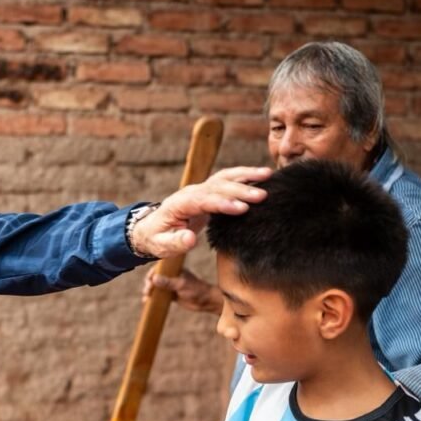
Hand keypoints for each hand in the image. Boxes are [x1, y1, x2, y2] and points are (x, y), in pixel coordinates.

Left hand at [130, 166, 270, 258]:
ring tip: (269, 174)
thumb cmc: (157, 239)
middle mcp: (191, 192)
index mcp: (178, 204)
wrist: (151, 228)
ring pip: (224, 178)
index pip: (202, 201)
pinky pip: (228, 179)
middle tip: (262, 196)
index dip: (222, 204)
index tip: (242, 208)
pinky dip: (245, 175)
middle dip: (240, 190)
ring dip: (246, 175)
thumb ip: (175, 243)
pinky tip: (263, 175)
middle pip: (217, 187)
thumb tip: (190, 239)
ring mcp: (200, 189)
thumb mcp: (161, 246)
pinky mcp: (208, 191)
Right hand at [141, 267, 223, 314]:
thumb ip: (168, 282)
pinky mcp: (171, 294)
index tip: (149, 282)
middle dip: (149, 284)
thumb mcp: (181, 285)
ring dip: (149, 291)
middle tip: (147, 292)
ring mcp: (170, 285)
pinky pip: (159, 295)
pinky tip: (147, 302)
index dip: (151, 274)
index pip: (159, 268)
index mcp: (174, 269)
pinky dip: (153, 298)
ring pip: (156, 286)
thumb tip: (154, 279)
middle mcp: (171, 275)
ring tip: (146, 298)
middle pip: (155, 277)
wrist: (206, 301)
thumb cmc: (196, 290)